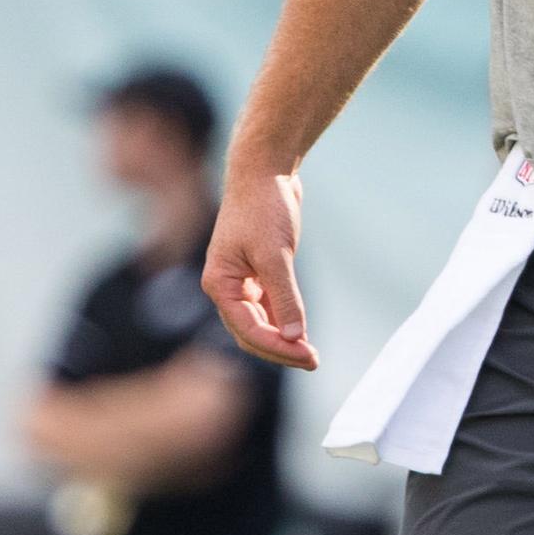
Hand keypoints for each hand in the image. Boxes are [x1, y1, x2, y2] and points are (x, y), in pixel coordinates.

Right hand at [203, 162, 315, 369]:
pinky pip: (269, 308)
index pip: (247, 329)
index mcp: (219, 284)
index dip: (278, 347)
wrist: (265, 173)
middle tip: (314, 361)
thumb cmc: (263, 208)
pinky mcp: (259, 274)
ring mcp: (241, 281)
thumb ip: (285, 298)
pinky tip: (303, 333)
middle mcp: (225, 286)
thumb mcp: (276, 255)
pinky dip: (285, 321)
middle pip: (251, 332)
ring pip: (260, 323)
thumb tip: (296, 337)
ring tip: (311, 354)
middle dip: (281, 349)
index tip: (308, 356)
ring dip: (284, 339)